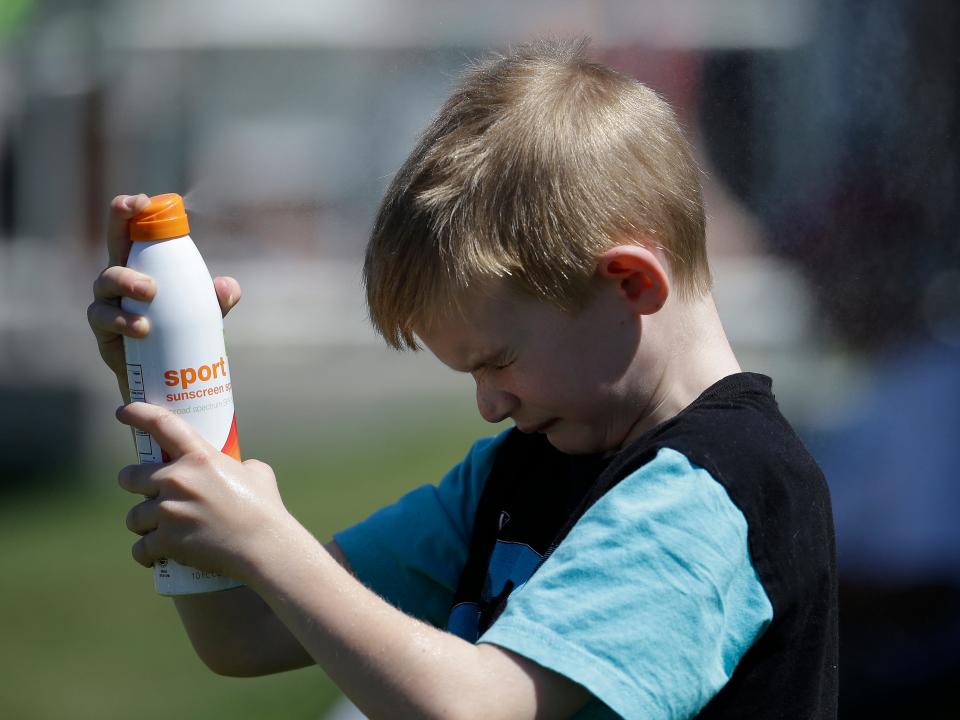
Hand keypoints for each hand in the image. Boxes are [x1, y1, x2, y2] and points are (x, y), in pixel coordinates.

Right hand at [87, 194, 241, 400]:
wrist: (165, 376)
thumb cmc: (181, 333)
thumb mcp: (205, 314)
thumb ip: (218, 299)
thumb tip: (228, 286)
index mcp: (143, 264)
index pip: (134, 230)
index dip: (131, 211)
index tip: (142, 200)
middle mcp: (120, 278)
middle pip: (114, 247)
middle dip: (120, 229)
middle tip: (146, 253)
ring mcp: (108, 302)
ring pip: (106, 283)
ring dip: (127, 284)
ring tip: (150, 299)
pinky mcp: (103, 330)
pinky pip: (104, 319)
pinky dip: (123, 321)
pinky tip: (142, 329)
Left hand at [116, 402, 292, 582]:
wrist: (264, 546)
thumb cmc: (264, 508)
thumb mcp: (257, 472)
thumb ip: (238, 465)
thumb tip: (235, 467)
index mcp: (199, 457)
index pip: (162, 424)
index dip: (138, 413)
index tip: (123, 412)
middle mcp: (177, 480)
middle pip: (130, 477)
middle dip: (135, 485)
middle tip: (149, 494)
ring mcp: (169, 511)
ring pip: (134, 517)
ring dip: (143, 523)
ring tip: (159, 530)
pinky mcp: (166, 541)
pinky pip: (140, 548)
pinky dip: (146, 554)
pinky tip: (153, 556)